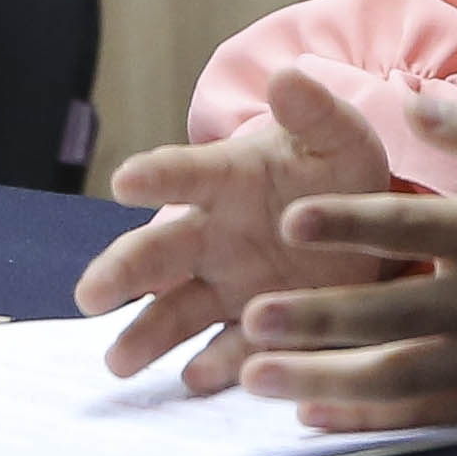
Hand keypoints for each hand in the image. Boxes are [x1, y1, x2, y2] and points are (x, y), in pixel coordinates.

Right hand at [75, 68, 402, 394]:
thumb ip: (313, 112)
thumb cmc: (338, 168)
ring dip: (147, 334)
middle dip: (122, 273)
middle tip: (89, 295)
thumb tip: (288, 76)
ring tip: (118, 361)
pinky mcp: (260, 329)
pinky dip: (217, 365)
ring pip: (177, 311)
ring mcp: (231, 287)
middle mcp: (213, 236)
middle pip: (157, 254)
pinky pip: (233, 350)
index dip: (155, 176)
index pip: (182, 174)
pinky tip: (196, 379)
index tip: (124, 182)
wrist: (367, 225)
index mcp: (225, 179)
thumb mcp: (337, 136)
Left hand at [222, 84, 456, 431]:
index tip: (291, 220)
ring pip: (394, 374)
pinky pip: (424, 413)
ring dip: (322, 377)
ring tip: (255, 376)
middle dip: (315, 319)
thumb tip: (412, 103)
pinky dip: (367, 416)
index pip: (410, 229)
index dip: (349, 225)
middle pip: (388, 314)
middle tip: (249, 319)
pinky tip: (313, 414)